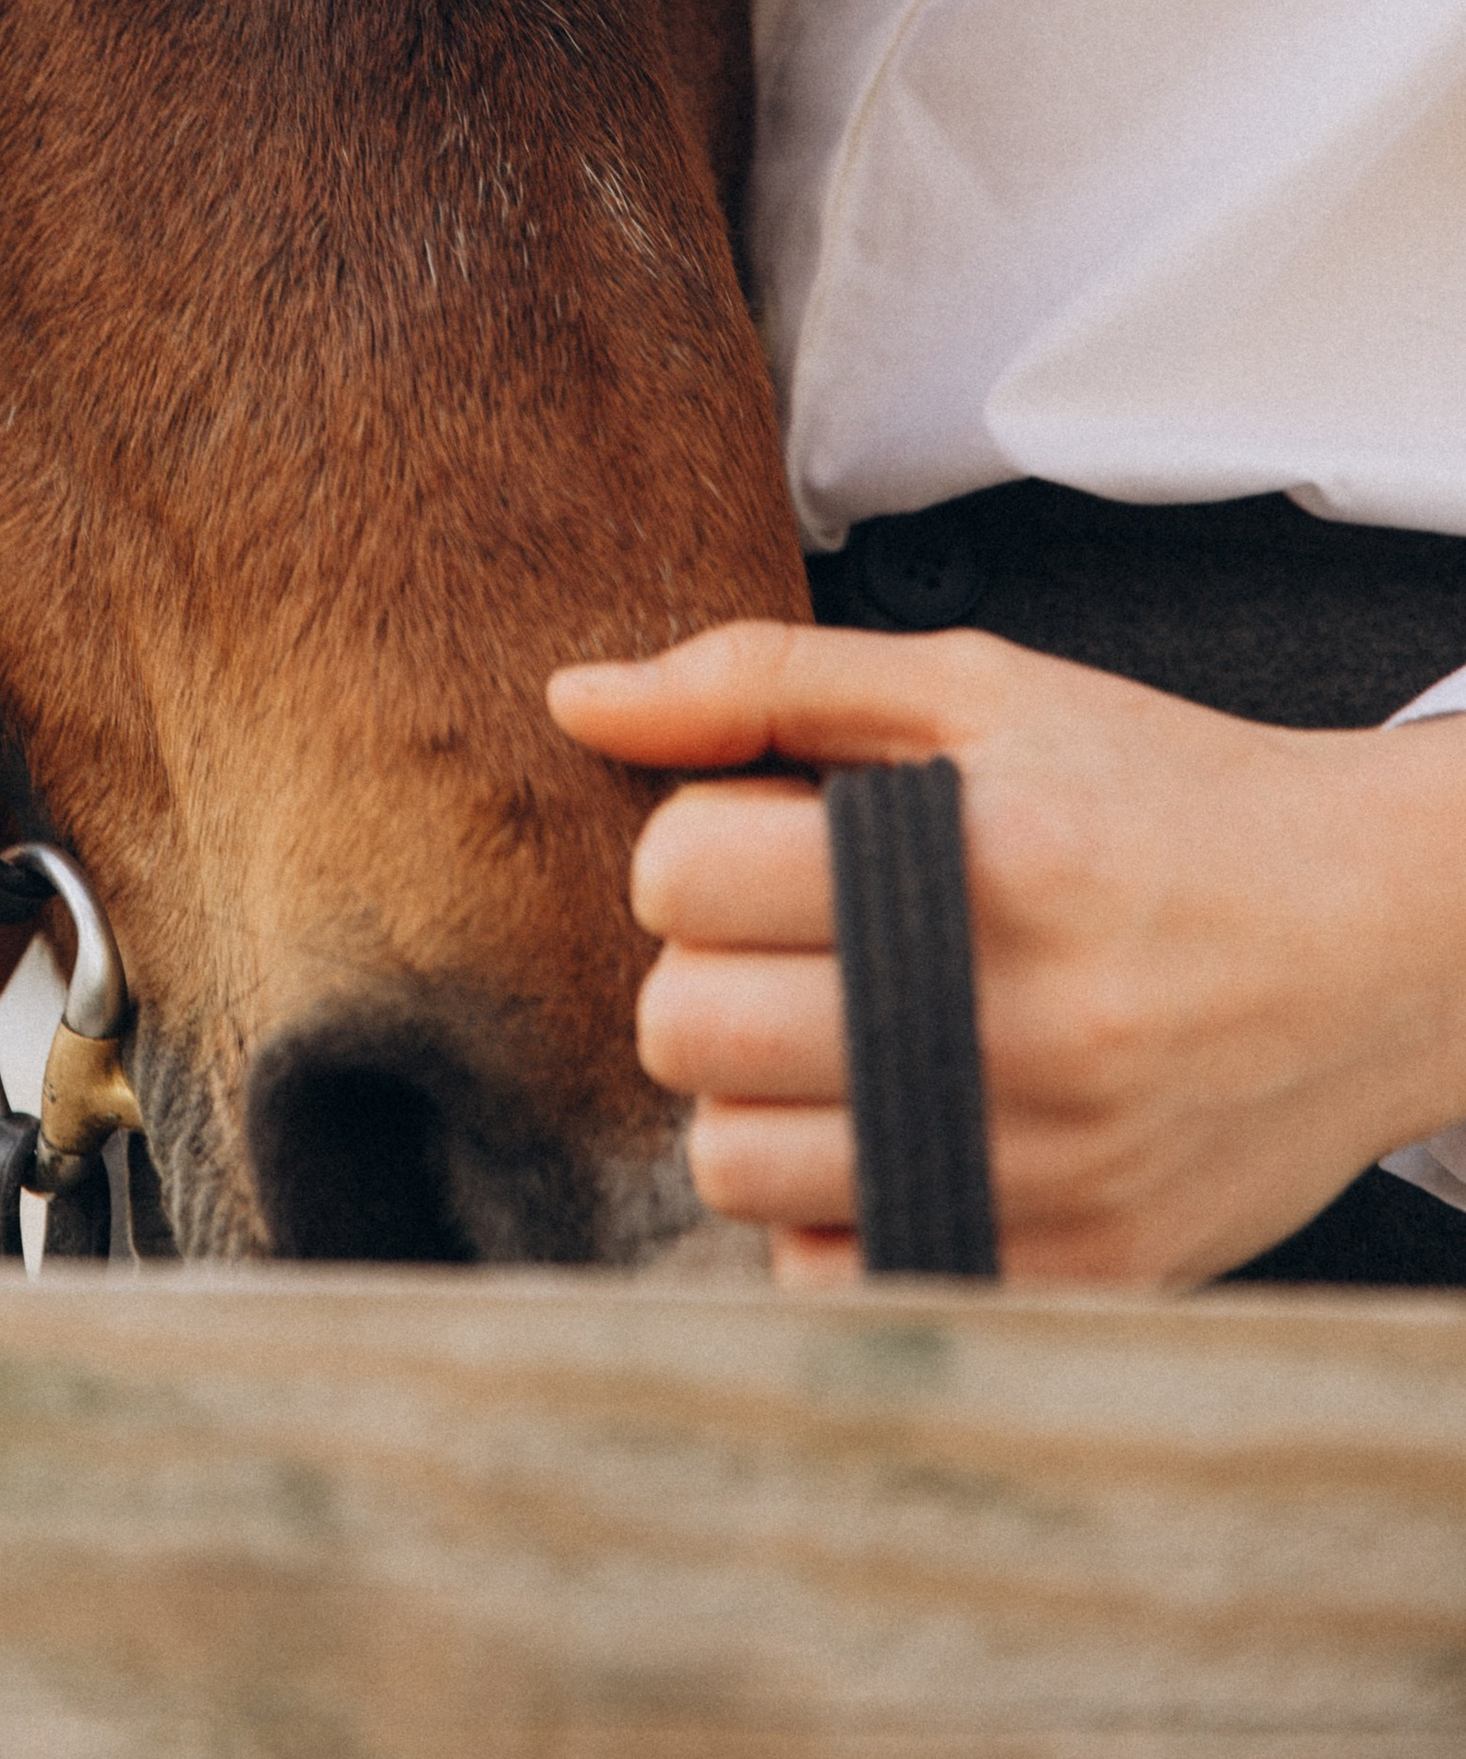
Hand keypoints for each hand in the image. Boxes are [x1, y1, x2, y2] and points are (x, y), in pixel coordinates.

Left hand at [548, 619, 1465, 1285]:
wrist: (1380, 939)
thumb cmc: (1166, 798)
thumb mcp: (980, 691)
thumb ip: (764, 681)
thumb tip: (578, 700)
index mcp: (978, 863)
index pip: (681, 873)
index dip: (700, 841)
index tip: (769, 840)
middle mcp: (1008, 1030)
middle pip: (682, 1029)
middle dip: (707, 968)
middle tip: (793, 938)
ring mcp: (1039, 1174)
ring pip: (733, 1165)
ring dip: (756, 1091)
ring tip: (847, 1025)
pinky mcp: (1066, 1276)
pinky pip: (831, 1273)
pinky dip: (832, 1203)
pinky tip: (899, 1120)